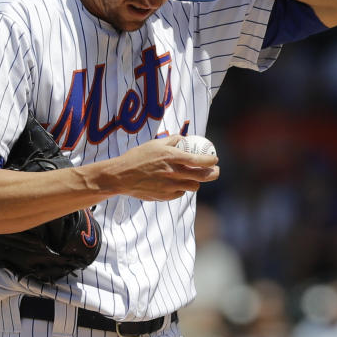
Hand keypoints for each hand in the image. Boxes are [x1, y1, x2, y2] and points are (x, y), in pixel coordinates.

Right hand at [103, 135, 218, 200]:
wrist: (122, 176)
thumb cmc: (137, 157)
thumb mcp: (155, 143)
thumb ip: (173, 140)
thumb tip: (185, 139)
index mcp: (172, 157)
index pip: (199, 160)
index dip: (210, 160)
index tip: (214, 159)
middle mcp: (173, 173)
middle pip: (202, 176)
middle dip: (213, 174)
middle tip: (215, 171)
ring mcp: (170, 186)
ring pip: (193, 186)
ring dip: (196, 181)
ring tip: (194, 177)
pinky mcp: (165, 196)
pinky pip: (180, 193)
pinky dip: (181, 188)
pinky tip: (176, 183)